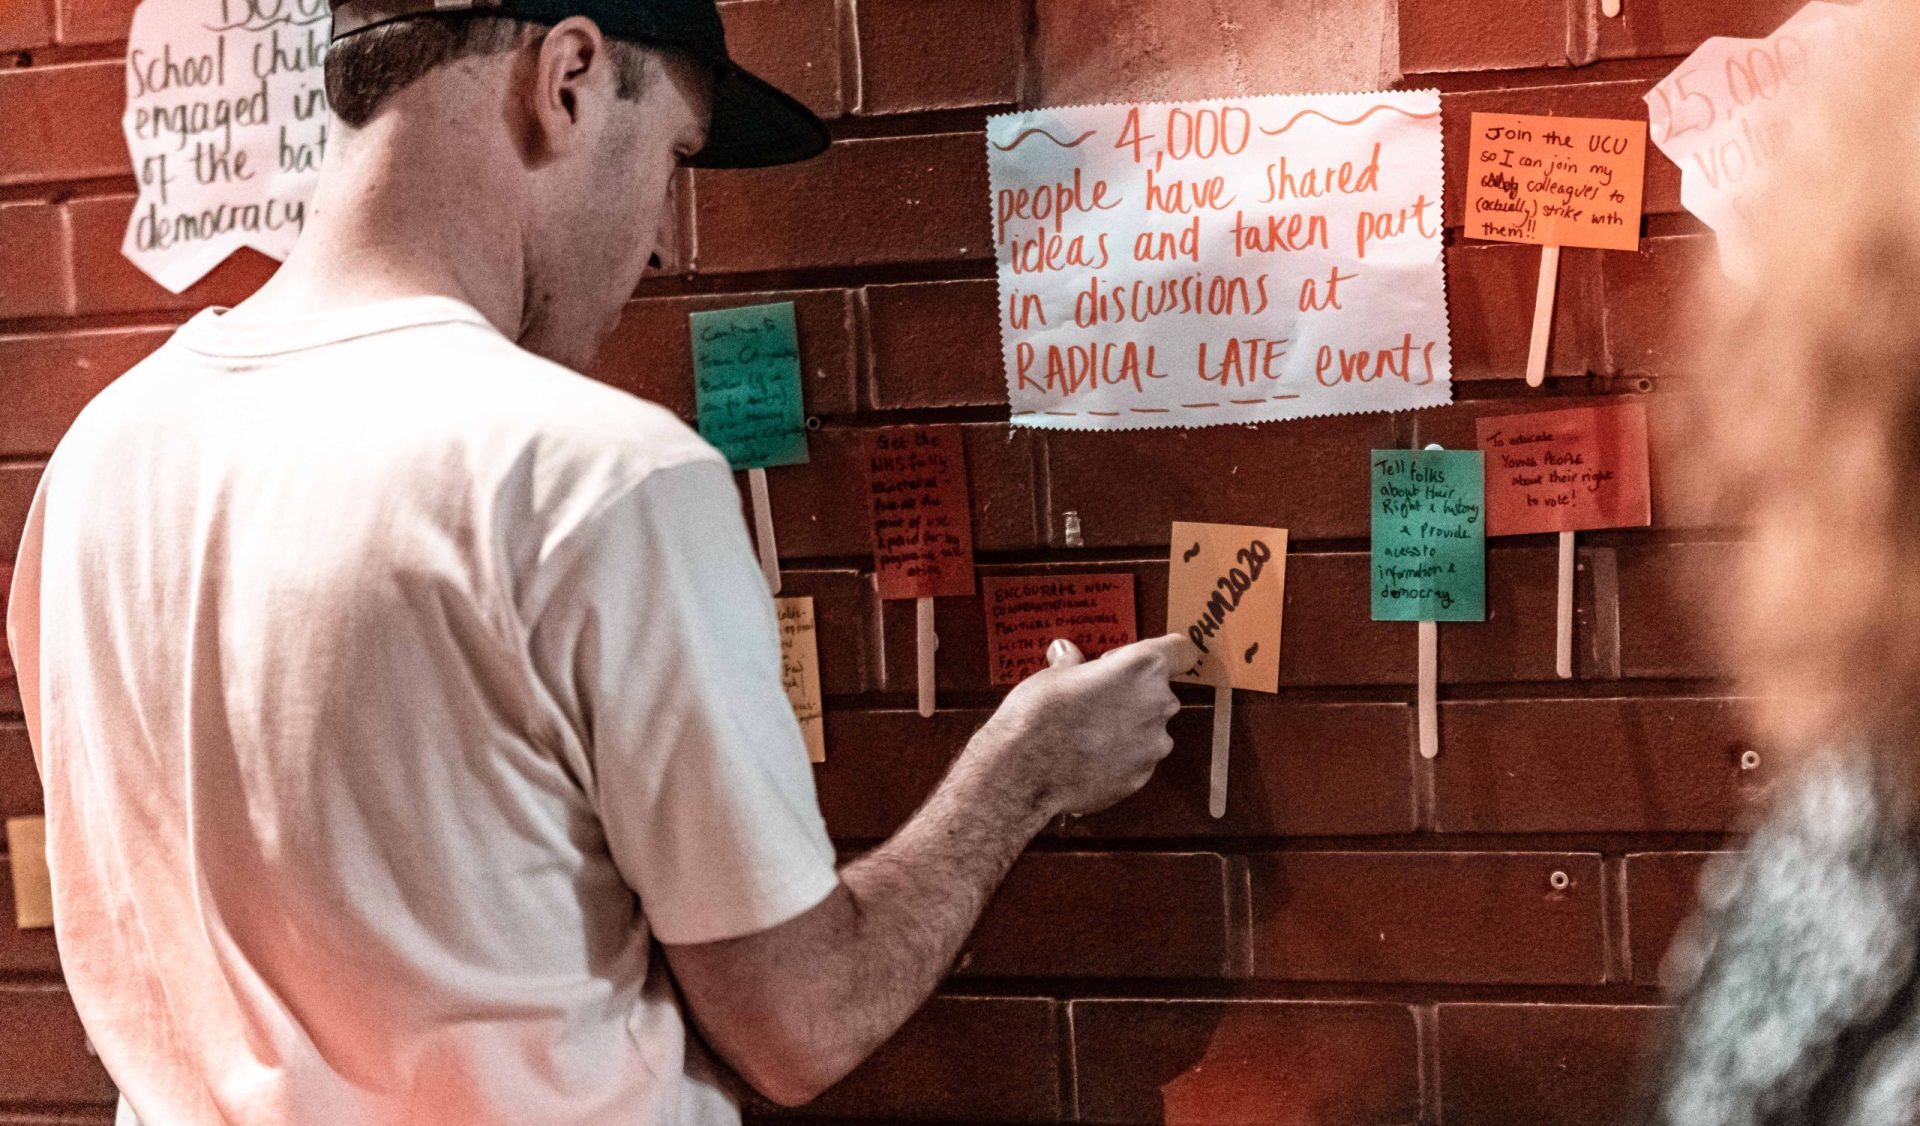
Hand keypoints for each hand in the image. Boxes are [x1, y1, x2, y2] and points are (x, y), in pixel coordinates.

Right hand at [971, 633, 1198, 817]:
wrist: (1024, 771)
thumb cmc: (1039, 713)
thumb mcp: (1052, 676)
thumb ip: (1072, 663)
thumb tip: (1066, 652)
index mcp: (1142, 668)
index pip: (1181, 651)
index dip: (1163, 653)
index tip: (1134, 662)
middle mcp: (1159, 704)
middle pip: (1160, 692)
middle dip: (1133, 695)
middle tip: (1095, 701)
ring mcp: (1154, 744)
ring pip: (1149, 729)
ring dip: (1126, 729)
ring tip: (1086, 735)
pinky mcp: (1142, 777)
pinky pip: (1136, 760)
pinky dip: (1118, 758)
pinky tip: (1085, 759)